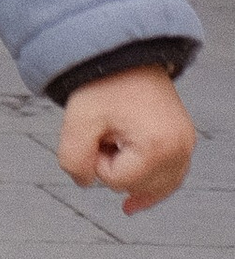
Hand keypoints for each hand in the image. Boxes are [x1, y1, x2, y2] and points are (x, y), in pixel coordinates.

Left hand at [57, 65, 195, 216]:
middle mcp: (179, 150)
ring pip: (152, 187)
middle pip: (134, 187)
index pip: (115, 182)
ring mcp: (186, 146)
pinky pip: (169, 179)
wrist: (126, 55)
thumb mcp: (77, 122)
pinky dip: (150, 185)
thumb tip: (85, 182)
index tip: (98, 131)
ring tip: (121, 136)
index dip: (97, 159)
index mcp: (157, 147)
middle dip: (114, 165)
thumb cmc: (104, 83)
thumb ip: (73, 161)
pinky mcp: (184, 142)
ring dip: (129, 169)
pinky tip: (134, 203)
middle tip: (110, 130)